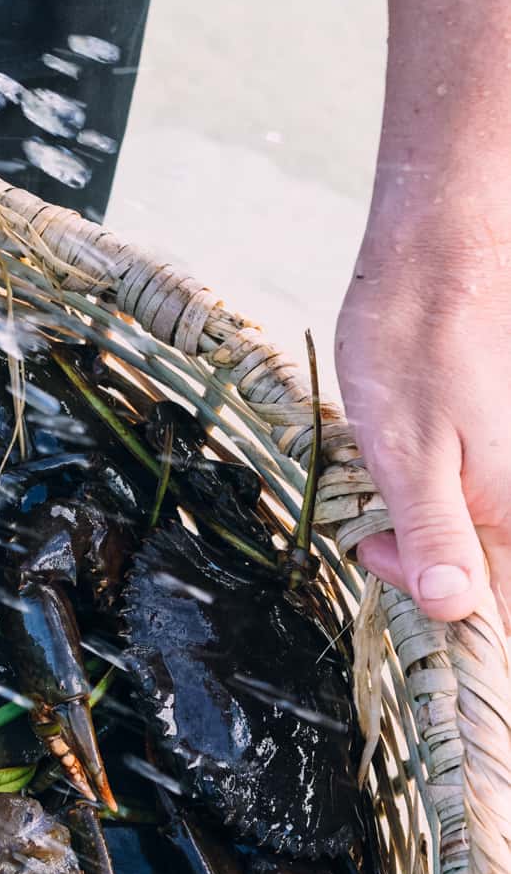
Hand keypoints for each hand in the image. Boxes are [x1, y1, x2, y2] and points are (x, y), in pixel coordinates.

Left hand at [335, 201, 510, 622]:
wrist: (439, 254)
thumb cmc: (415, 344)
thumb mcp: (405, 454)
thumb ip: (434, 537)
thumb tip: (453, 610)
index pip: (501, 614)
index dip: (447, 619)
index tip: (390, 565)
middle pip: (489, 581)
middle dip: (428, 573)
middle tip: (375, 532)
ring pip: (480, 541)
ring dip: (429, 536)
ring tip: (389, 495)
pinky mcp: (502, 449)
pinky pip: (477, 502)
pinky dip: (438, 501)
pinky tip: (410, 465)